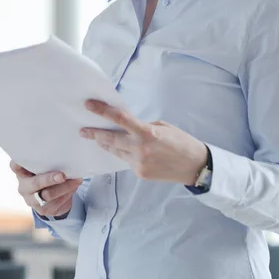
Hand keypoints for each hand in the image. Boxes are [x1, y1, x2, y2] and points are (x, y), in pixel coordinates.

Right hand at [10, 160, 82, 217]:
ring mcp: (32, 201)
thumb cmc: (47, 175)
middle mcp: (24, 187)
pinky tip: (74, 186)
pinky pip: (58, 202)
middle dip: (49, 179)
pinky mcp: (43, 210)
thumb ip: (46, 163)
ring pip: (49, 195)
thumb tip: (62, 155)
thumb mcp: (44, 167)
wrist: (52, 198)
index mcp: (22, 173)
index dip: (18, 164)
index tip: (21, 161)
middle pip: (35, 183)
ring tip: (77, 180)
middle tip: (63, 175)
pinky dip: (68, 193)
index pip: (16, 167)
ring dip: (65, 187)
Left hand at [80, 100, 207, 185]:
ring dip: (105, 144)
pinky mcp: (140, 173)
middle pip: (111, 139)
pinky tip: (118, 149)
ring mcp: (139, 163)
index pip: (119, 119)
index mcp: (147, 132)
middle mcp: (140, 148)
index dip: (102, 111)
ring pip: (116, 151)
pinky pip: (126, 160)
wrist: (194, 165)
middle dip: (95, 134)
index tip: (89, 105)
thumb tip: (125, 126)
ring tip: (95, 138)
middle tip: (83, 130)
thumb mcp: (162, 126)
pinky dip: (121, 153)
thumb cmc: (181, 141)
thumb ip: (142, 127)